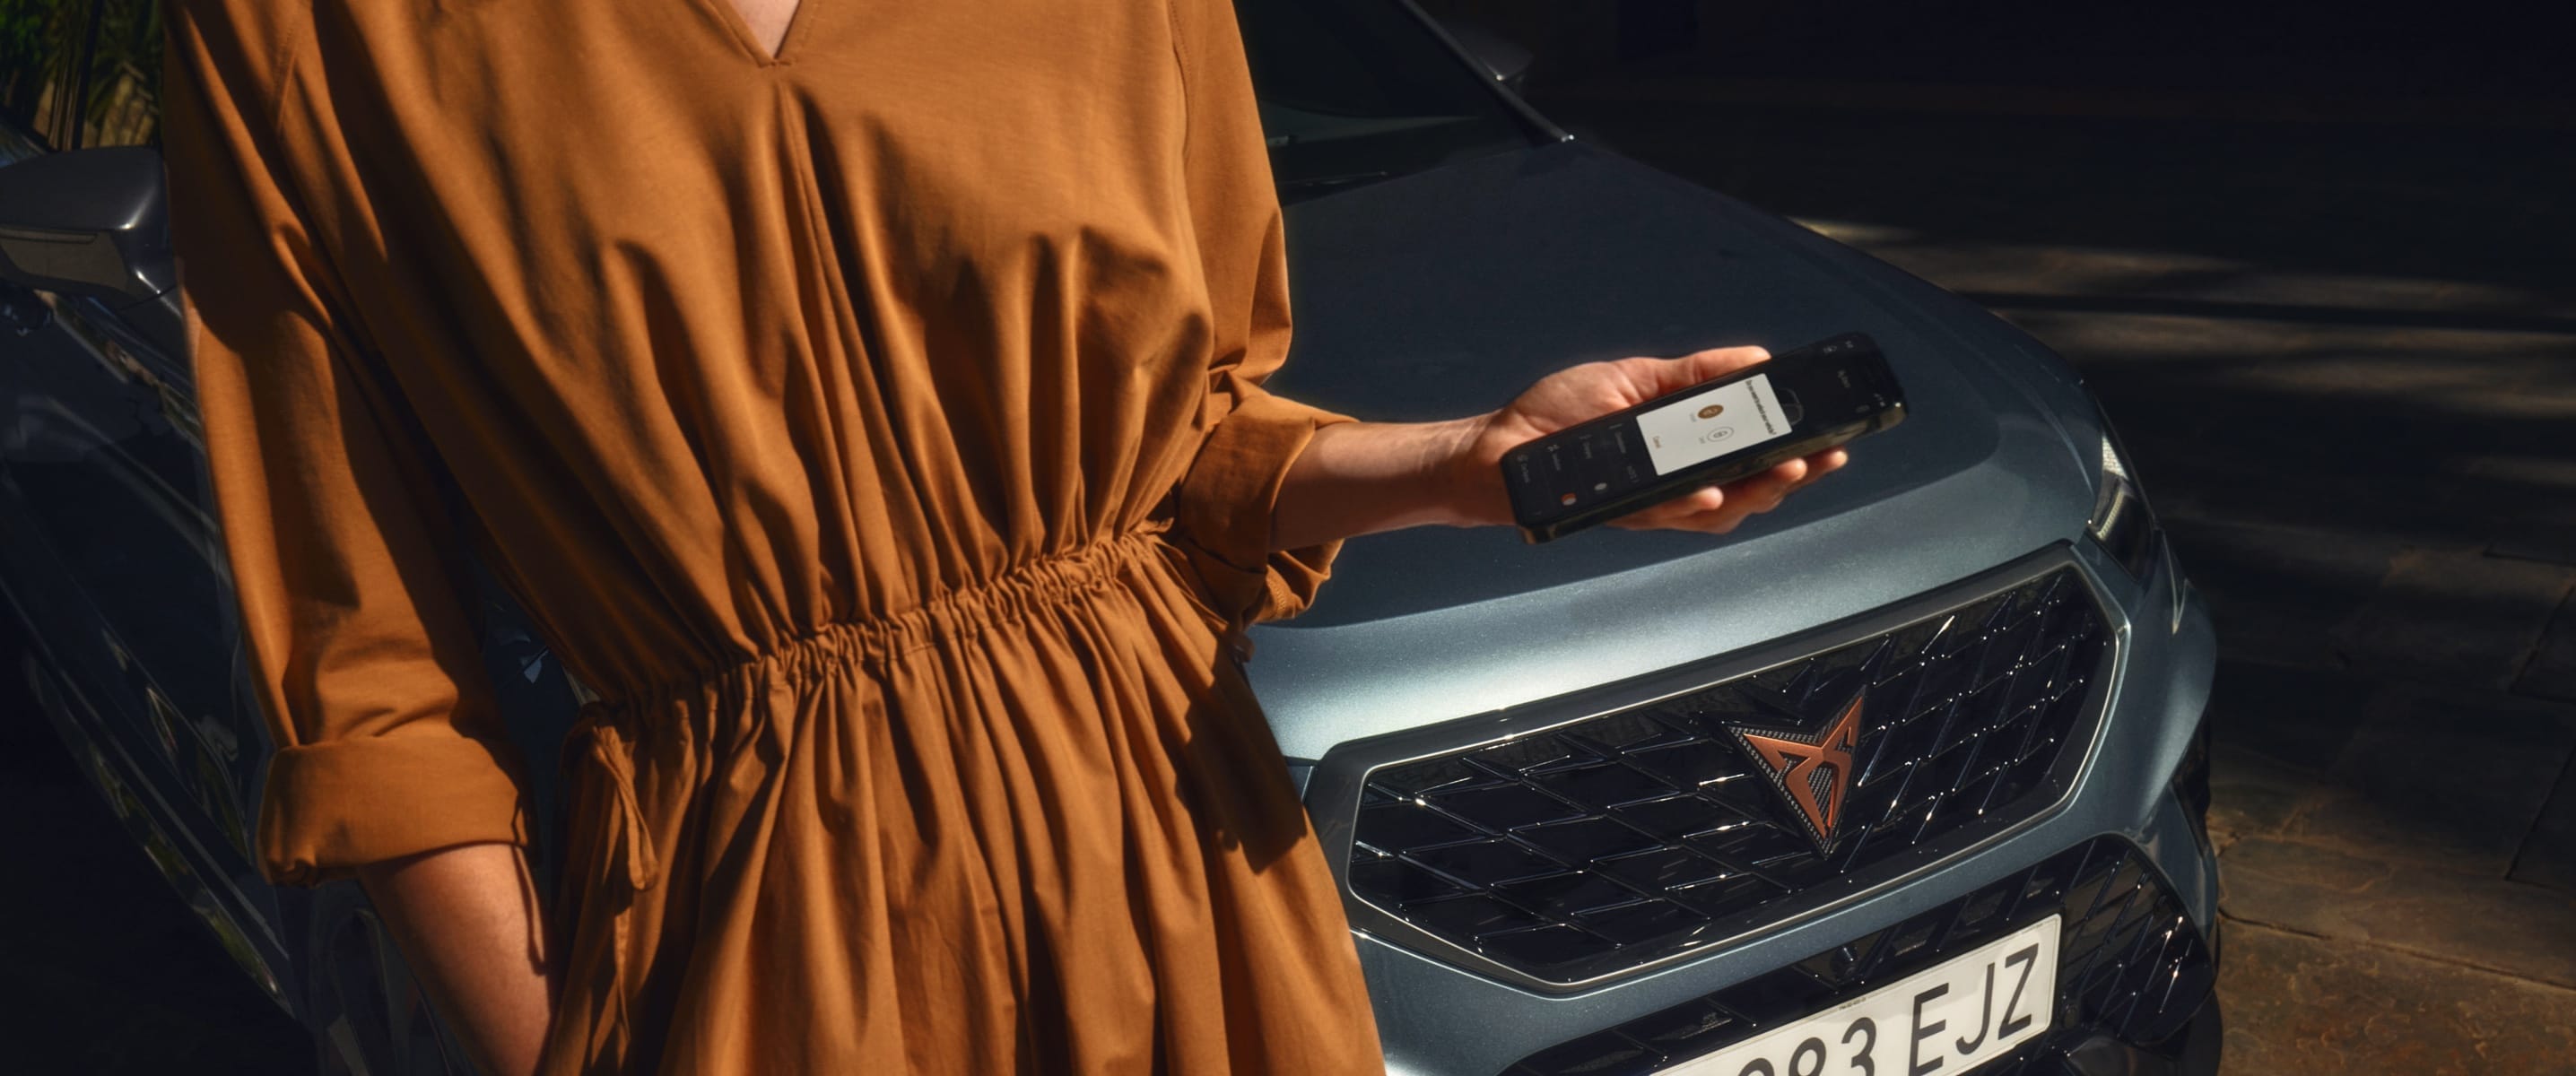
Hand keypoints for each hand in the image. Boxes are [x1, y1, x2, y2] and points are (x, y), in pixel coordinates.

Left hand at [1463, 345, 1849, 533]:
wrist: (1497, 447)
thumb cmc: (1560, 414)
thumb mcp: (1633, 380)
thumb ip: (1692, 376)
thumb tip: (1755, 358)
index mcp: (1686, 454)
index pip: (1753, 460)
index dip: (1797, 456)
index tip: (1837, 442)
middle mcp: (1675, 487)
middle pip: (1749, 492)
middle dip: (1793, 477)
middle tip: (1827, 458)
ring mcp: (1649, 504)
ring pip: (1716, 512)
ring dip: (1754, 492)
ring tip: (1787, 470)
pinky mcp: (1618, 513)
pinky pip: (1662, 513)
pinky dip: (1690, 502)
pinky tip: (1714, 489)